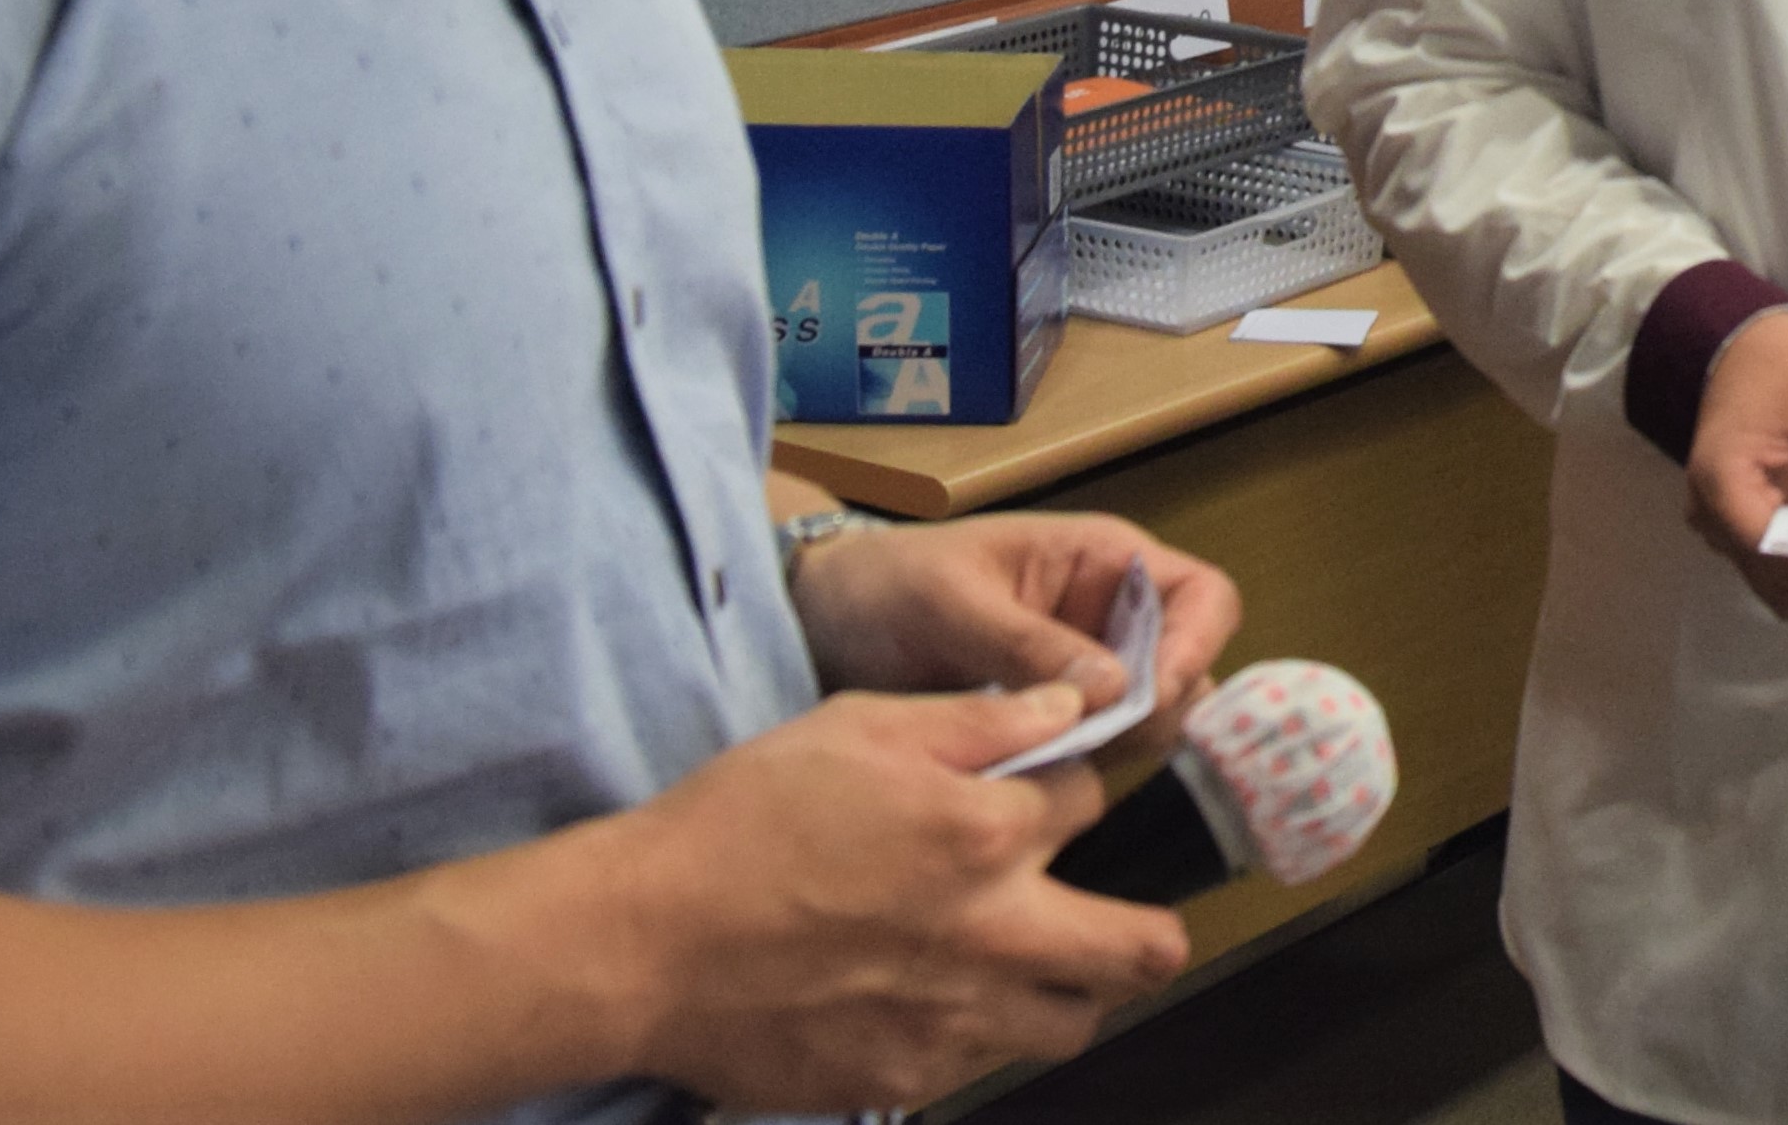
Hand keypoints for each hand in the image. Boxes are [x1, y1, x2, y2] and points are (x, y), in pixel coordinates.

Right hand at [579, 682, 1195, 1113]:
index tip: (1041, 793)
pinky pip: (982, 1066)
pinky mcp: (902, 1082)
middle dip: (1147, 925)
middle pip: (1146, 951)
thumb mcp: (858, 727)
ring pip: (1074, 1023)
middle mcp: (993, 938)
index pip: (1097, 801)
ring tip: (1015, 961)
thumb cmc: (739, 822)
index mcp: (985, 836)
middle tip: (1108, 912)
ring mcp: (952, 1023)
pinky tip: (926, 998)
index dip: (1072, 787)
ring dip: (1064, 990)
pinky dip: (975, 1035)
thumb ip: (981, 721)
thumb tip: (1070, 705)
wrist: (640, 944)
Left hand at [790, 514, 1237, 743]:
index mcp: (1104, 562)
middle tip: (1090, 748)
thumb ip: (1027, 643)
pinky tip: (1038, 785)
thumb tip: (1114, 689)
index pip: (1203, 597)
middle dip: (1157, 714)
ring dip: (1121, 751)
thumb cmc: (886, 587)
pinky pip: (1104, 752)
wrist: (821, 623)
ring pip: (1153, 720)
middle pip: (1188, 670)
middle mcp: (1112, 618)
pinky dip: (1087, 773)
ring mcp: (1090, 674)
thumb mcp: (949, 604)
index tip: (1150, 701)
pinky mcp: (1060, 723)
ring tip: (1052, 767)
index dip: (1195, 646)